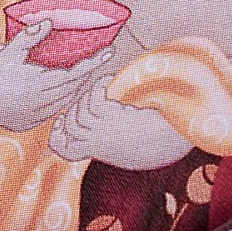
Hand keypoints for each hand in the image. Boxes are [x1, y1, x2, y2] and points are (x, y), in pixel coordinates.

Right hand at [0, 22, 111, 132]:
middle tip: (101, 59)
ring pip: (62, 104)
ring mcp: (26, 118)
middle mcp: (33, 106)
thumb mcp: (2, 51)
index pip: (74, 74)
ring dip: (75, 89)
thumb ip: (29, 39)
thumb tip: (50, 22)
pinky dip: (58, 102)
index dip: (93, 62)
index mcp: (32, 86)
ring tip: (85, 74)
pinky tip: (62, 92)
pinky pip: (48, 114)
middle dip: (88, 76)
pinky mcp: (18, 124)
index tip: (109, 51)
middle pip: (72, 91)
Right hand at [49, 80, 190, 170]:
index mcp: (100, 149)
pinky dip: (98, 87)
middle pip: (70, 126)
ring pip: (81, 113)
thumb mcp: (125, 141)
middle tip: (89, 97)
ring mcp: (108, 131)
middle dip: (75, 107)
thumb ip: (108, 133)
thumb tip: (97, 113)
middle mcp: (100, 142)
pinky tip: (108, 81)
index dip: (56, 135)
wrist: (175, 139)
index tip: (61, 122)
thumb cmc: (155, 138)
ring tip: (102, 87)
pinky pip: (96, 102)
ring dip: (87, 96)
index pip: (62, 148)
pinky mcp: (117, 119)